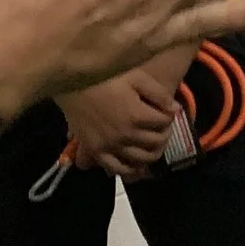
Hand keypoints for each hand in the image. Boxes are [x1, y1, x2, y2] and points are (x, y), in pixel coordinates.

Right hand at [57, 75, 177, 176]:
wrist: (70, 82)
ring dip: (153, 153)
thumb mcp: (135, 77)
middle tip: (163, 128)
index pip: (165, 123)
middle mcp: (126, 135)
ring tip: (153, 144)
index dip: (170, 117)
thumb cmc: (104, 76)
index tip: (167, 112)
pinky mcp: (96, 151)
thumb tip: (175, 110)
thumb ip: (158, 94)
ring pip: (141, 159)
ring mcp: (110, 146)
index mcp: (137, 115)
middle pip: (156, 142)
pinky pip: (117, 169)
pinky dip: (130, 169)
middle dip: (165, 134)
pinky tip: (135, 164)